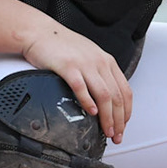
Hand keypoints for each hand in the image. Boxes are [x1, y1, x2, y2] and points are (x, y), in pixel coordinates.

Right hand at [20, 22, 132, 143]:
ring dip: (107, 117)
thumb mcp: (89, 56)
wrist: (40, 32)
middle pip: (116, 96)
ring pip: (104, 95)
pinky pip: (81, 87)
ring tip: (106, 130)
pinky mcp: (68, 66)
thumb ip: (100, 75)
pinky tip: (90, 112)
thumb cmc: (62, 45)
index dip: (126, 112)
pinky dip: (87, 102)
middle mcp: (99, 62)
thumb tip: (107, 99)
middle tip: (116, 135)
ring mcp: (84, 64)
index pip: (125, 91)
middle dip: (118, 120)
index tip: (123, 126)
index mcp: (106, 61)